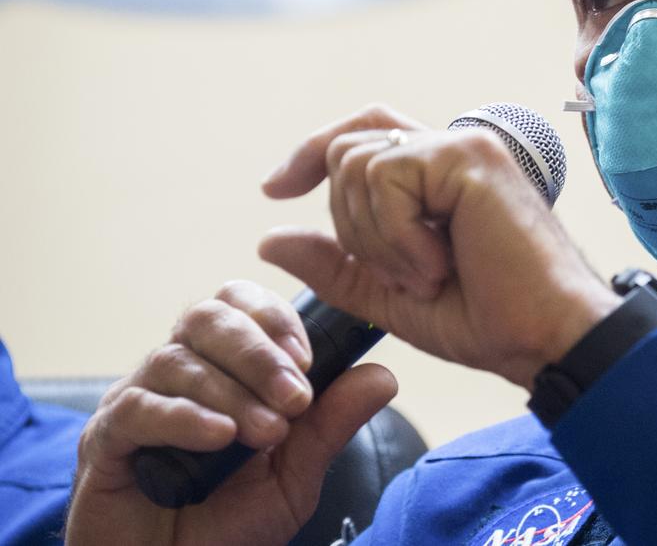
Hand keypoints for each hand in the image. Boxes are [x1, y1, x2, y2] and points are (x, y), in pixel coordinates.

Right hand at [66, 281, 396, 545]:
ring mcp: (136, 399)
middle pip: (208, 317)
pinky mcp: (104, 439)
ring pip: (178, 360)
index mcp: (221, 365)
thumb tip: (383, 377)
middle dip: (259, 353)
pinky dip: (183, 418)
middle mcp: (177, 370)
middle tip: (295, 399)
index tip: (309, 359)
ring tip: (266, 433)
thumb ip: (331, 425)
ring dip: (231, 392)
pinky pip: (138, 408)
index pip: (241, 303)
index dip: (275, 319)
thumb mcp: (295, 475)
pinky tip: (218, 437)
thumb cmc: (228, 522)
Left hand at [259, 104, 621, 389]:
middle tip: (400, 275)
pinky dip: (398, 236)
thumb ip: (336, 266)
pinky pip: (388, 179)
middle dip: (347, 221)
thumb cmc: (489, 320)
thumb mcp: (390, 297)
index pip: (361, 132)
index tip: (274, 190)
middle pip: (348, 147)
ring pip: (359, 164)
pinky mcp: (469, 157)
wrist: (545, 337)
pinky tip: (439, 265)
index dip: (311, 152)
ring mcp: (463, 147)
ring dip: (376, 237)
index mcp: (438, 176)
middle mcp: (451, 149)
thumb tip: (270, 238)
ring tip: (428, 274)